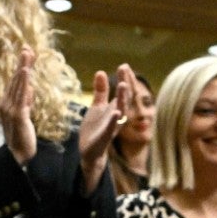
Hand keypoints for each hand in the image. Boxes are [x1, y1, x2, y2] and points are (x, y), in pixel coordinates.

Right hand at [0, 46, 36, 165]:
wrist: (18, 154)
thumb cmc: (22, 136)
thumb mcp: (25, 115)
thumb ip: (27, 102)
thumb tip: (31, 89)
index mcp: (8, 102)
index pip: (16, 81)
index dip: (21, 67)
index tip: (26, 53)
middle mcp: (6, 102)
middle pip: (15, 79)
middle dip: (22, 63)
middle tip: (27, 47)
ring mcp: (10, 108)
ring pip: (18, 84)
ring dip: (23, 68)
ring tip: (27, 54)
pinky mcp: (18, 114)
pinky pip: (22, 96)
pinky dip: (24, 83)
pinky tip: (26, 72)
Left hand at [76, 63, 134, 194]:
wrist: (90, 152)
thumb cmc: (95, 129)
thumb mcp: (97, 107)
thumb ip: (101, 91)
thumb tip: (101, 72)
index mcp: (116, 108)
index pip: (123, 92)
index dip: (124, 78)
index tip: (124, 65)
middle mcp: (117, 116)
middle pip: (125, 98)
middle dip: (126, 84)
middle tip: (126, 69)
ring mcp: (112, 126)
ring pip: (121, 111)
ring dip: (123, 98)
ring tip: (124, 85)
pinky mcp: (105, 136)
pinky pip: (112, 128)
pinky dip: (114, 120)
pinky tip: (115, 112)